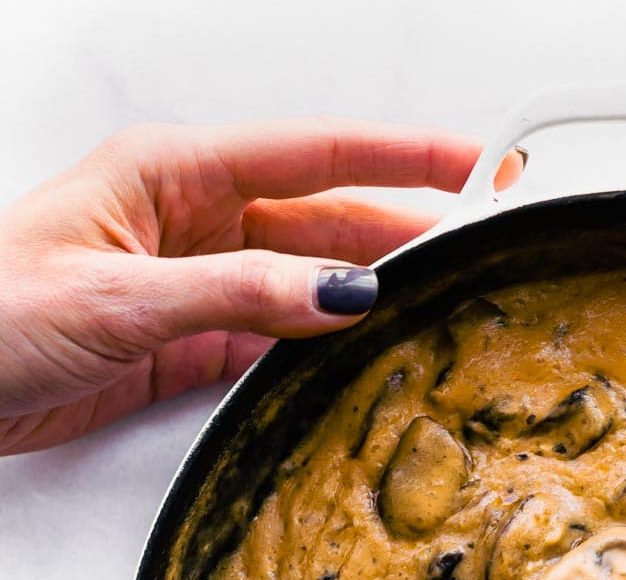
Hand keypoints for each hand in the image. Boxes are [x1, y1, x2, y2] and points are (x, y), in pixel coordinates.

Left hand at [0, 117, 520, 454]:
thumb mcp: (121, 296)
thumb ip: (239, 294)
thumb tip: (340, 295)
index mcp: (173, 172)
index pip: (314, 154)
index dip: (402, 156)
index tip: (474, 159)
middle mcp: (194, 219)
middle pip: (325, 219)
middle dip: (405, 229)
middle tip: (482, 245)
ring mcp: (198, 282)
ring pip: (309, 283)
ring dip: (369, 295)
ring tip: (442, 305)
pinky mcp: (191, 344)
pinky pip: (278, 340)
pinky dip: (323, 351)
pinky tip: (366, 357)